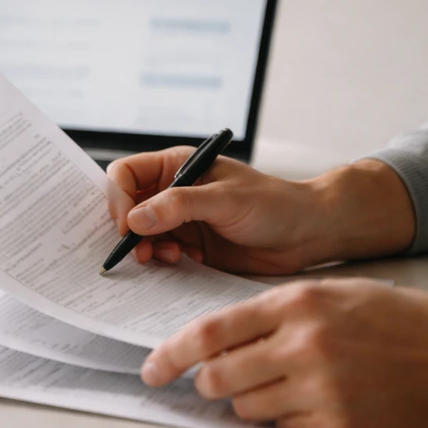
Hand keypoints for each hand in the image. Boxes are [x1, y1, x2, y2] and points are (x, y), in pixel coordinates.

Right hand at [106, 149, 414, 274]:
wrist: (308, 235)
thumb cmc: (275, 204)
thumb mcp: (225, 200)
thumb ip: (178, 207)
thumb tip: (134, 219)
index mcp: (177, 166)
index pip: (125, 175)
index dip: (119, 198)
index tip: (127, 223)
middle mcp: (172, 191)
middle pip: (125, 205)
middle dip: (126, 228)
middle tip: (139, 248)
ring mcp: (179, 220)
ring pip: (138, 233)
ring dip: (144, 247)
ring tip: (166, 256)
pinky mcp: (189, 246)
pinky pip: (158, 253)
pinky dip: (160, 261)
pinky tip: (182, 261)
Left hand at [141, 279, 427, 427]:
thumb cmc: (394, 320)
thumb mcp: (330, 295)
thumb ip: (272, 314)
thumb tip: (217, 340)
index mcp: (296, 303)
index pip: (210, 332)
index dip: (170, 353)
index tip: (152, 368)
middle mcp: (303, 344)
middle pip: (217, 375)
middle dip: (206, 381)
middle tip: (213, 379)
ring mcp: (321, 387)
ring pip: (245, 406)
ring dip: (247, 400)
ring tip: (280, 385)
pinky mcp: (338, 424)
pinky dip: (284, 418)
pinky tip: (312, 400)